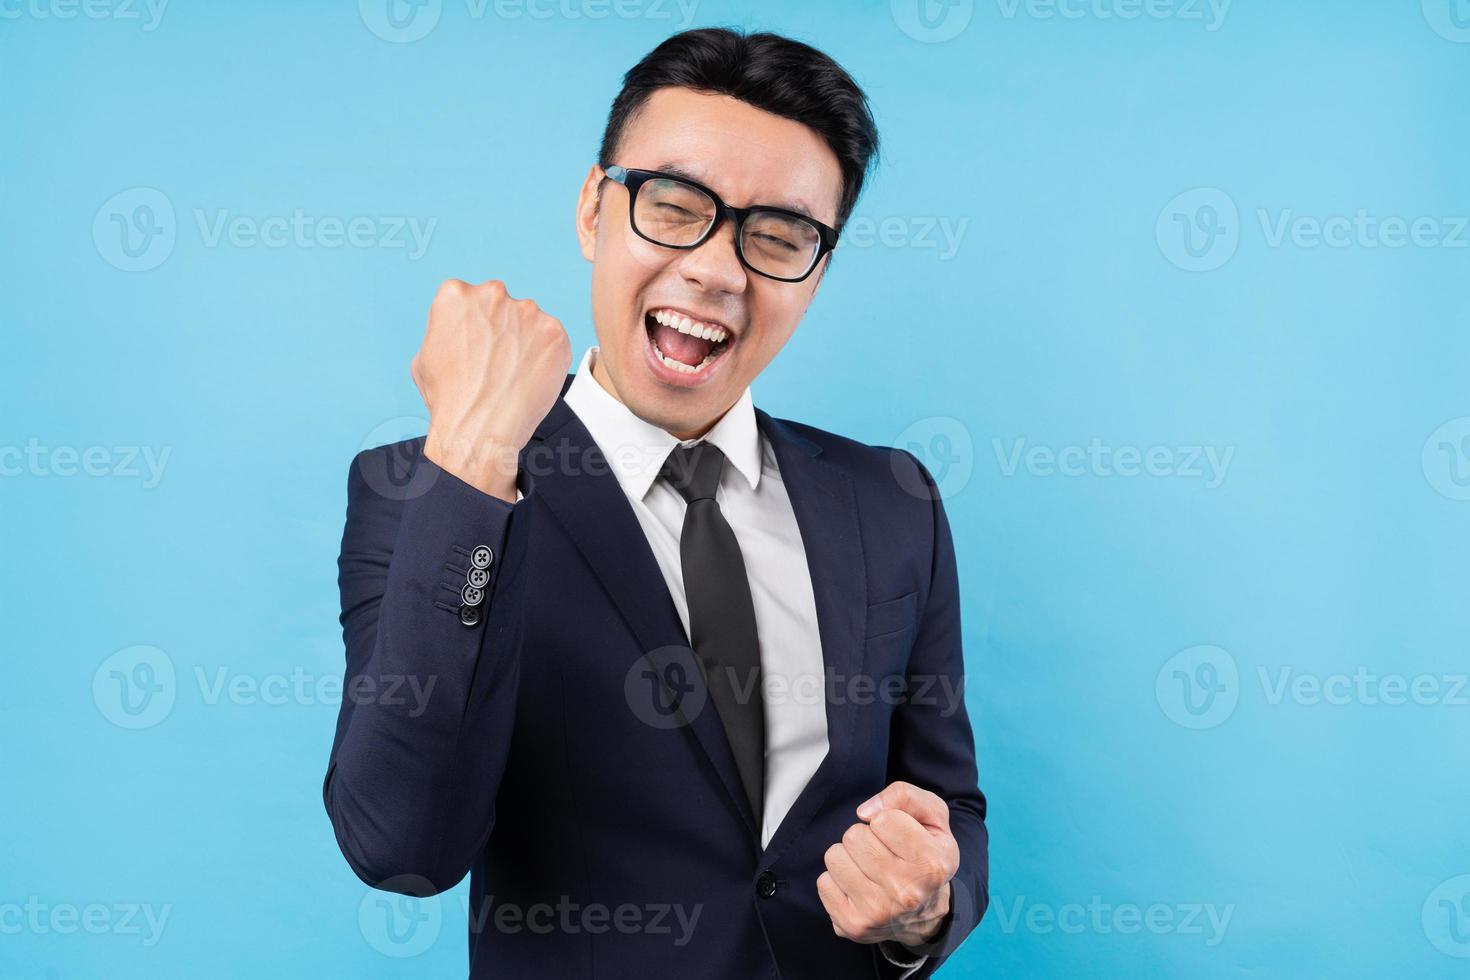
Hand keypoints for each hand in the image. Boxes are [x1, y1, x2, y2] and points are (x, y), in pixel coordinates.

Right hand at [412, 279, 570, 500]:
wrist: (478, 430)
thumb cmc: (447, 400)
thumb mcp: (424, 355)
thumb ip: (446, 330)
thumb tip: (458, 328)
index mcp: (455, 294)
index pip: (472, 299)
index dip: (475, 327)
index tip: (477, 348)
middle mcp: (492, 293)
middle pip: (503, 306)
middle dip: (503, 329)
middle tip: (498, 363)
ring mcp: (527, 310)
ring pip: (530, 322)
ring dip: (526, 342)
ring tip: (514, 375)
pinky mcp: (554, 331)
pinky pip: (553, 340)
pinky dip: (547, 358)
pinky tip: (531, 379)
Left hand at [817, 781, 959, 950]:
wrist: (924, 913)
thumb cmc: (925, 853)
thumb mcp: (932, 817)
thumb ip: (905, 796)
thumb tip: (865, 811)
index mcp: (932, 864)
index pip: (882, 819)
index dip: (887, 820)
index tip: (899, 836)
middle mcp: (907, 893)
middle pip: (854, 836)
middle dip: (865, 836)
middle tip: (883, 852)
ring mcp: (878, 913)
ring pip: (835, 856)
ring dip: (848, 856)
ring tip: (869, 868)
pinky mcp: (852, 926)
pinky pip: (823, 882)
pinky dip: (837, 880)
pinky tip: (860, 887)